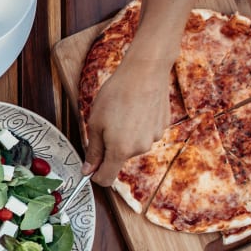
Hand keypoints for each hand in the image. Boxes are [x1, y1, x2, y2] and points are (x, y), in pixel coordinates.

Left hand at [83, 57, 172, 185]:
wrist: (144, 72)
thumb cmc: (116, 95)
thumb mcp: (94, 123)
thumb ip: (92, 150)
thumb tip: (88, 171)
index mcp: (120, 151)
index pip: (107, 178)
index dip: (96, 175)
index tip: (90, 167)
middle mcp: (140, 149)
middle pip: (118, 159)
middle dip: (109, 148)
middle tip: (104, 124)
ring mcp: (154, 138)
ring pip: (132, 145)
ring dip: (123, 136)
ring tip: (121, 112)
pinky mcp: (162, 126)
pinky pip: (144, 133)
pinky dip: (137, 126)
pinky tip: (134, 109)